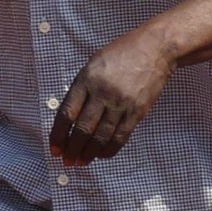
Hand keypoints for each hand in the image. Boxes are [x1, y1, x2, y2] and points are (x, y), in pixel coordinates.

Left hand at [52, 32, 175, 164]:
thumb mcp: (94, 64)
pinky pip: (121, 136)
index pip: (67, 114)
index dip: (59, 135)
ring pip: (101, 137)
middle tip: (68, 161)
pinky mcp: (138, 111)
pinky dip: (110, 149)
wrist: (156, 48)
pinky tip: (102, 155)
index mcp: (86, 80)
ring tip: (82, 162)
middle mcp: (102, 93)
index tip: (55, 148)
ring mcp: (121, 103)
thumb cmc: (122, 53)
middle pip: (83, 129)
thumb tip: (72, 117)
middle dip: (73, 149)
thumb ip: (82, 88)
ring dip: (90, 153)